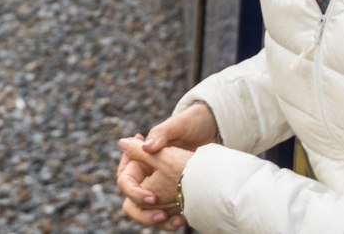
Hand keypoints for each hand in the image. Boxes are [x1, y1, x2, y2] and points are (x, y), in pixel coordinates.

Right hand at [116, 104, 213, 228]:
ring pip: (150, 210)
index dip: (133, 191)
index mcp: (143, 157)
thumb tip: (145, 146)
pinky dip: (172, 219)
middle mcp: (150, 172)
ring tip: (177, 221)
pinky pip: (168, 211)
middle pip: (133, 200)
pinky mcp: (178, 191)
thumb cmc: (194, 122)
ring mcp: (163, 184)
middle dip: (143, 212)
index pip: (126, 179)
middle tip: (161, 215)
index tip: (151, 197)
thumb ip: (161, 134)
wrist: (217, 129)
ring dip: (158, 218)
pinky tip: (184, 219)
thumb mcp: (178, 125)